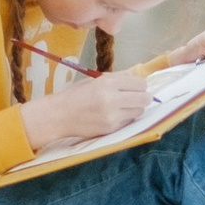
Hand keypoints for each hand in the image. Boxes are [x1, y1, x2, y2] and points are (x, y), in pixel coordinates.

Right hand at [20, 70, 157, 148]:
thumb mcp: (95, 81)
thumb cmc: (76, 95)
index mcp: (108, 83)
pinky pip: (128, 121)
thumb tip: (136, 76)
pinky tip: (115, 115)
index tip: (138, 87)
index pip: (139, 83)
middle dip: (144, 97)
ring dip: (136, 108)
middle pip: (144, 98)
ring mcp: (112, 115)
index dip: (141, 85)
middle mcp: (112, 98)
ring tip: (125, 106)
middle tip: (138, 97)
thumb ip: (116, 78)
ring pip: (139, 111)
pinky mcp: (111, 128)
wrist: (60, 115)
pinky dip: (126, 118)